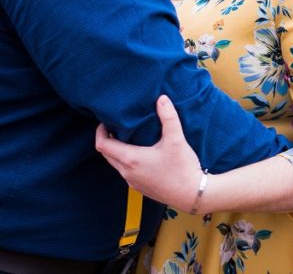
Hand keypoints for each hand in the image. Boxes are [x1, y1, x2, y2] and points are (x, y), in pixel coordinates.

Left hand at [95, 95, 202, 212]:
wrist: (192, 194)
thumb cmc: (182, 167)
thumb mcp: (176, 139)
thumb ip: (168, 117)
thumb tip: (162, 98)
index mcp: (131, 159)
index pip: (102, 145)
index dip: (100, 132)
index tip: (105, 122)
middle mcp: (127, 172)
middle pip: (107, 155)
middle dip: (108, 140)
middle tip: (116, 127)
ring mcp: (133, 182)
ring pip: (116, 165)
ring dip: (118, 152)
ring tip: (129, 139)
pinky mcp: (141, 188)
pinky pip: (126, 172)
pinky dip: (127, 162)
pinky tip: (142, 155)